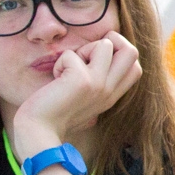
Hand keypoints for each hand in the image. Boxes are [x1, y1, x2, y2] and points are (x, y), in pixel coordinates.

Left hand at [12, 32, 141, 158]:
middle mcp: (110, 90)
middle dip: (110, 42)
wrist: (38, 133)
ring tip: (71, 67)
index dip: (119, 54)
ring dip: (84, 49)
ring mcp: (99, 85)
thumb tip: (98, 54)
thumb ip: (97, 83)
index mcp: (112, 96)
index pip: (136, 67)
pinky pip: (72, 54)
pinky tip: (55, 78)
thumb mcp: (85, 100)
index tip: (96, 60)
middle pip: (132, 52)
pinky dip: (61, 62)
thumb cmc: (54, 115)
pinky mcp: (82, 80)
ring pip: (106, 44)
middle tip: (88, 55)